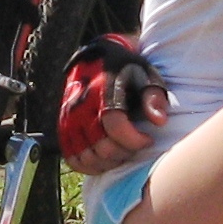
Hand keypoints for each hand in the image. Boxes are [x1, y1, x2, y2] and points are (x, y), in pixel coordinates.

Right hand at [57, 35, 169, 171]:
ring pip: (87, 157)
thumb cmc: (127, 69)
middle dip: (124, 153)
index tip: (148, 139)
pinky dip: (88, 166)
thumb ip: (154, 96)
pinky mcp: (63, 128)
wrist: (97, 57)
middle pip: (102, 147)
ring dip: (108, 163)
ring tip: (122, 153)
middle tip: (135, 146)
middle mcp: (82, 106)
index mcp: (103, 91)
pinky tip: (105, 160)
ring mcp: (69, 119)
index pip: (115, 126)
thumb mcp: (146, 75)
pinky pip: (72, 158)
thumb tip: (159, 121)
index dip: (134, 140)